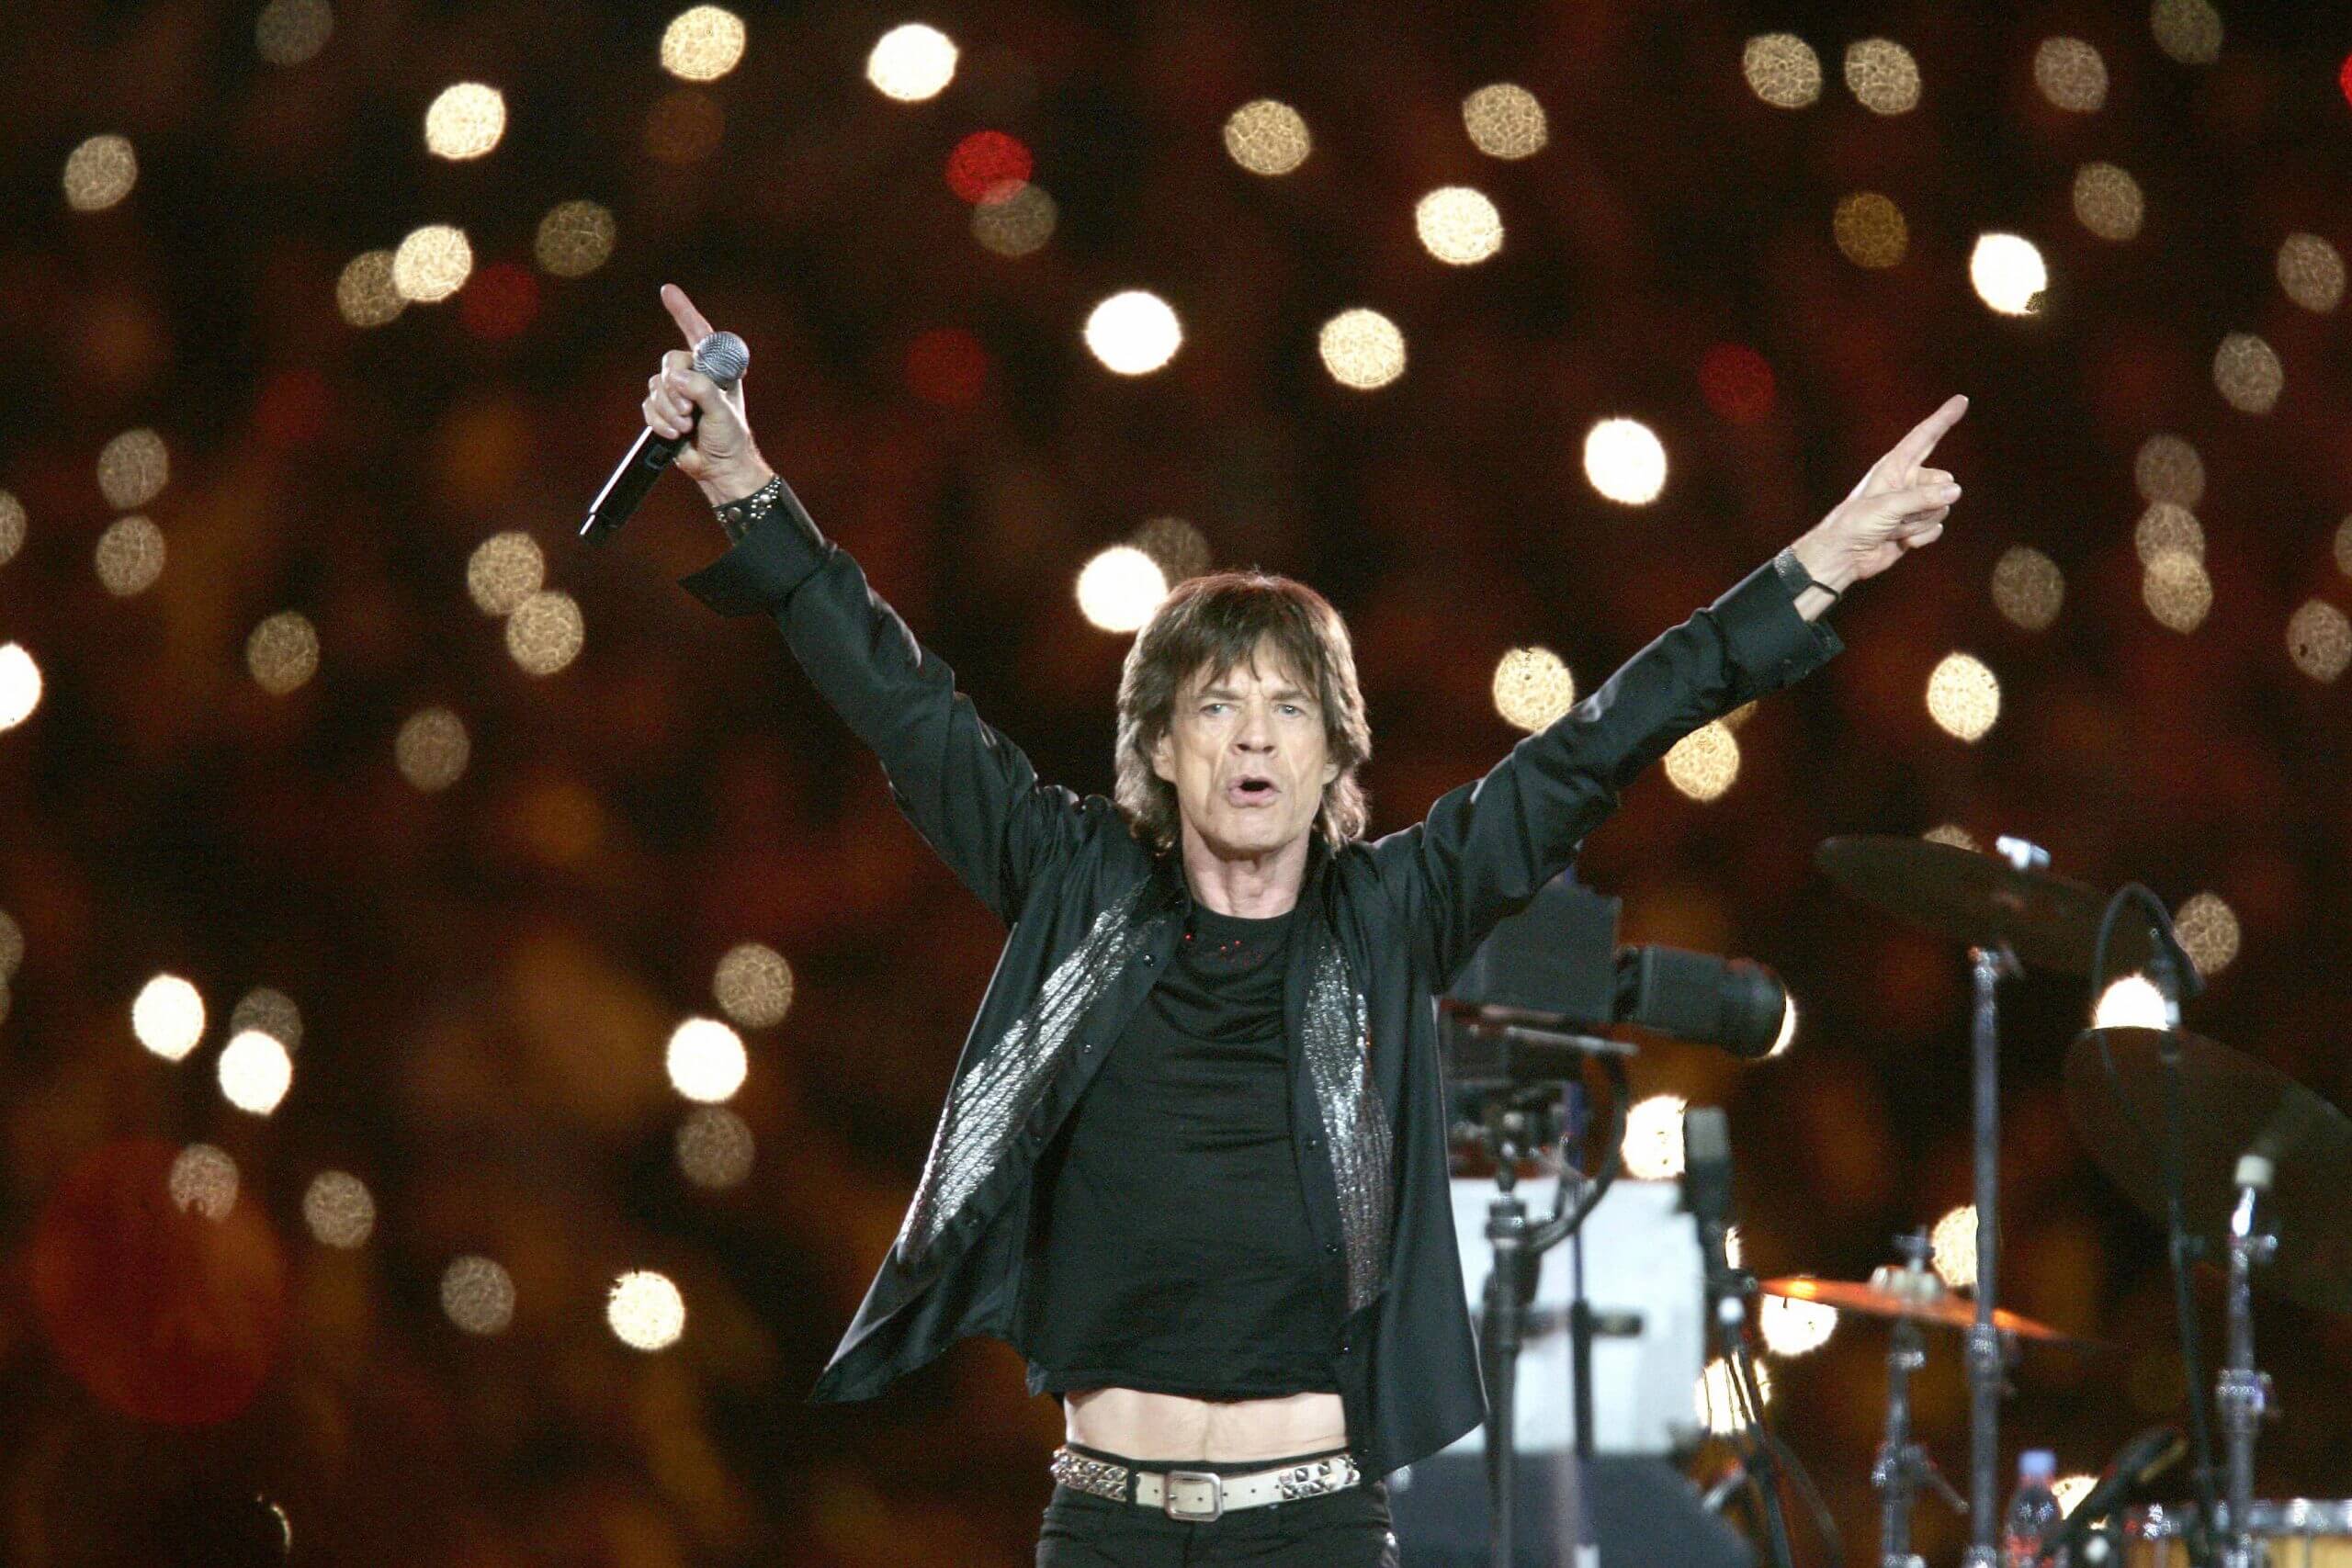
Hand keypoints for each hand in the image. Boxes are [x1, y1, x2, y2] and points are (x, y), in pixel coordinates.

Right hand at [642, 283, 772, 503]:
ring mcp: (678, 392)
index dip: (683, 311)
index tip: (667, 290)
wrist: (719, 467)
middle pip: (669, 362)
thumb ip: (702, 389)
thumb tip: (675, 378)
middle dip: (676, 388)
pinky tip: (675, 434)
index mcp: (715, 368)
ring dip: (670, 409)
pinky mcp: (664, 410)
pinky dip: (659, 421)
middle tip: (691, 410)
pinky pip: (648, 405)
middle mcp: (695, 375)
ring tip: (687, 426)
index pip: (698, 333)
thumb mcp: (722, 411)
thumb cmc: (731, 437)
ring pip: (656, 386)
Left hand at [1790, 394, 1967, 594]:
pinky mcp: (1915, 526)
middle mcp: (1906, 482)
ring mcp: (1912, 505)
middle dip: (1929, 500)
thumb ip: (1923, 497)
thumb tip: (1955, 491)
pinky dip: (1920, 537)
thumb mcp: (1888, 506)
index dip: (1943, 419)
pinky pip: (1936, 528)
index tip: (1961, 400)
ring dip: (1919, 522)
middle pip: (1943, 481)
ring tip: (1892, 528)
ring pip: (1942, 508)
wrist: (1844, 556)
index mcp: (1894, 467)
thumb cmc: (1856, 524)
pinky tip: (1899, 541)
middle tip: (1900, 513)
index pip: (1925, 437)